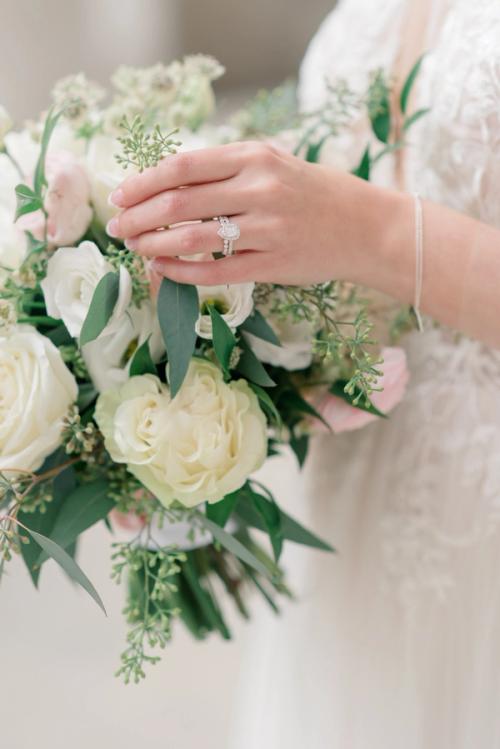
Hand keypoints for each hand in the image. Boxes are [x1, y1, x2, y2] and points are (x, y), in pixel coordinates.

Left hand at [107, 141, 398, 286]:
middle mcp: (259, 190)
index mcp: (255, 157)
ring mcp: (267, 230)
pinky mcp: (274, 265)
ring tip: (137, 249)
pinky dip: (182, 272)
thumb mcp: (273, 164)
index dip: (142, 182)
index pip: (182, 166)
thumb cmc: (314, 194)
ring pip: (192, 239)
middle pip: (178, 203)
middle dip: (138, 218)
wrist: (366, 228)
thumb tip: (166, 184)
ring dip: (154, 246)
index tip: (120, 196)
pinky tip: (165, 271)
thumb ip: (226, 170)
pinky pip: (215, 271)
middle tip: (118, 229)